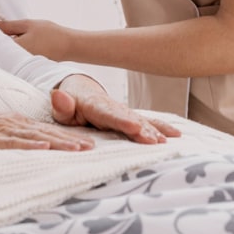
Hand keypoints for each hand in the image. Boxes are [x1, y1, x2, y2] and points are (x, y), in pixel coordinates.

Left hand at [0, 18, 73, 60]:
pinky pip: (13, 54)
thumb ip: (8, 26)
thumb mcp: (28, 25)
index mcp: (15, 49)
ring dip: (0, 41)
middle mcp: (16, 60)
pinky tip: (13, 39)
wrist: (69, 46)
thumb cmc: (51, 34)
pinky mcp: (26, 64)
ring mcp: (21, 63)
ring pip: (5, 51)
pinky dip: (10, 46)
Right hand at [0, 110, 94, 152]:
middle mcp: (6, 122)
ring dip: (56, 141)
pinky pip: (7, 141)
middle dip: (69, 138)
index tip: (88, 143)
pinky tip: (42, 147)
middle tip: (93, 147)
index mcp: (9, 121)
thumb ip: (7, 139)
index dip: (67, 135)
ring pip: (31, 135)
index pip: (44, 128)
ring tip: (77, 148)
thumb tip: (30, 148)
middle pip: (44, 130)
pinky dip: (26, 144)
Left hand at [52, 74, 180, 143]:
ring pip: (141, 121)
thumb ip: (62, 105)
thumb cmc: (69, 105)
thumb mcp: (61, 107)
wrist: (81, 92)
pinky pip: (148, 122)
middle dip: (143, 129)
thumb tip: (57, 95)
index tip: (135, 126)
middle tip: (155, 141)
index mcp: (96, 106)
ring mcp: (125, 112)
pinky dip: (161, 127)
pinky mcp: (131, 118)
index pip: (109, 114)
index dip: (122, 120)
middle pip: (130, 119)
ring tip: (166, 141)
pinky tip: (176, 135)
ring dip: (154, 131)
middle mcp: (114, 108)